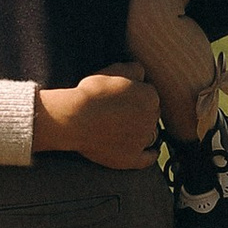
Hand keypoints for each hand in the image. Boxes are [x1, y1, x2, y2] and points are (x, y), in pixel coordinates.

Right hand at [32, 68, 161, 168]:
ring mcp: (142, 140)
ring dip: (144, 131)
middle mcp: (151, 119)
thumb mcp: (115, 69)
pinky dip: (150, 154)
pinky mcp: (131, 158)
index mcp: (150, 97)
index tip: (124, 97)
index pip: (149, 94)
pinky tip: (150, 152)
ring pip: (150, 134)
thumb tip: (142, 74)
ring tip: (130, 130)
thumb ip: (134, 69)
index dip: (136, 94)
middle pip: (151, 114)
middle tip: (123, 112)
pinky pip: (148, 159)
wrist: (75, 118)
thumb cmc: (92, 93)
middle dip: (141, 112)